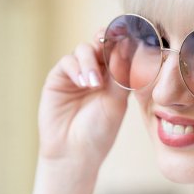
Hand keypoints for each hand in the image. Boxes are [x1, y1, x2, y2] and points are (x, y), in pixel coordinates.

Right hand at [37, 31, 129, 173]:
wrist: (75, 152)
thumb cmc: (99, 132)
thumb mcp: (116, 101)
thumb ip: (121, 74)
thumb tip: (129, 47)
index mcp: (115, 76)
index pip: (121, 50)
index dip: (126, 42)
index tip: (134, 40)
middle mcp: (97, 71)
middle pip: (101, 42)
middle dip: (107, 41)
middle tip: (113, 47)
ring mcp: (77, 73)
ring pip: (85, 49)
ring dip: (92, 61)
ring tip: (95, 84)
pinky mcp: (59, 78)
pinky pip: (68, 62)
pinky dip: (77, 69)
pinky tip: (84, 84)